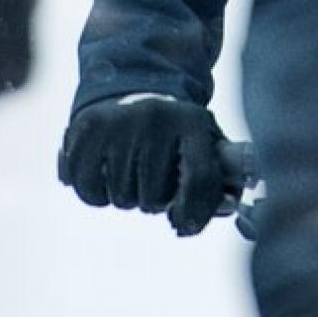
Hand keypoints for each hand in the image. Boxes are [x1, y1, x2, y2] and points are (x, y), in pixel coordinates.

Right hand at [58, 94, 233, 235]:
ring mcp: (120, 121)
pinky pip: (90, 191)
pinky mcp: (88, 128)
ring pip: (122, 198)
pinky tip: (105, 174)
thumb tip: (229, 208)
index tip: (185, 224)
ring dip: (127, 197)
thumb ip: (220, 177)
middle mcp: (157, 116)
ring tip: (130, 172)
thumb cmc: (173, 134)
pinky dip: (96, 195)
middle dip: (154, 202)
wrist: (128, 92)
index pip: (201, 179)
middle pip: (155, 197)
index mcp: (193, 120)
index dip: (196, 212)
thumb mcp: (203, 142)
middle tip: (152, 181)